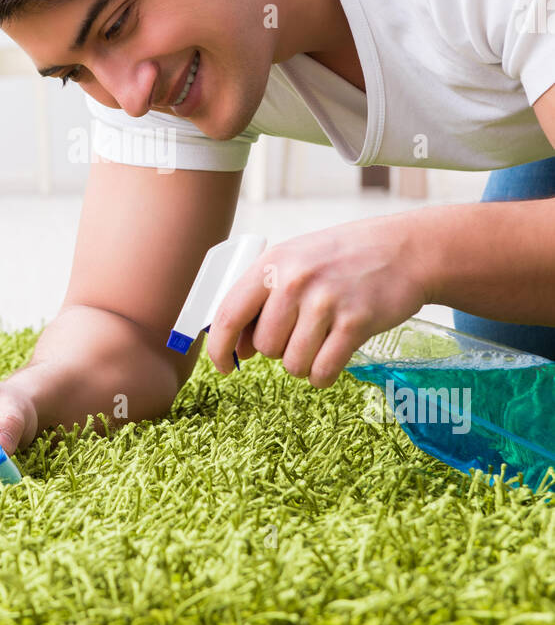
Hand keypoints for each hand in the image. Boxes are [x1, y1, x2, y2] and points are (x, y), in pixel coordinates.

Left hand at [206, 212, 431, 387]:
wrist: (403, 250)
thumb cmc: (344, 258)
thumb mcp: (296, 261)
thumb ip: (263, 298)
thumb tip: (237, 348)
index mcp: (273, 263)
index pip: (229, 314)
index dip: (220, 347)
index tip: (223, 365)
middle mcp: (295, 281)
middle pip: (265, 346)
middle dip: (279, 350)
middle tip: (302, 332)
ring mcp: (325, 302)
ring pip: (293, 364)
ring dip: (304, 363)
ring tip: (321, 339)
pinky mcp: (355, 323)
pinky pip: (323, 371)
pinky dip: (324, 374)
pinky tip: (334, 355)